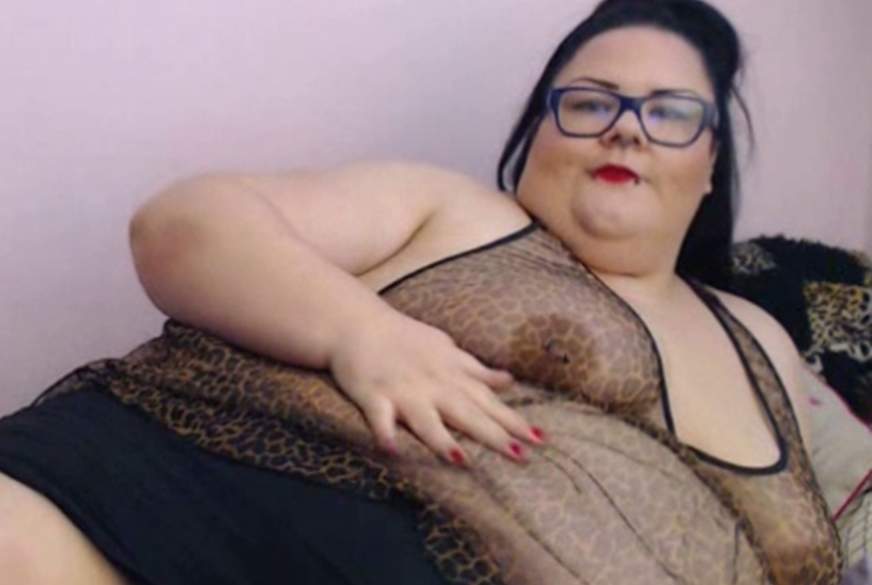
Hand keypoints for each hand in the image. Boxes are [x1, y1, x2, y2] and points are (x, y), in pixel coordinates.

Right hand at [329, 310, 543, 466]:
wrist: (358, 323)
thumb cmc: (405, 338)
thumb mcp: (447, 349)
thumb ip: (476, 370)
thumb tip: (509, 380)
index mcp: (451, 375)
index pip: (488, 402)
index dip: (514, 421)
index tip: (541, 440)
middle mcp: (432, 385)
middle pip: (467, 413)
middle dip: (493, 435)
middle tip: (521, 456)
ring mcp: (402, 391)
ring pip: (425, 420)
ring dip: (442, 440)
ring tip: (463, 461)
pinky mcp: (373, 396)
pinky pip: (380, 418)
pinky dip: (385, 432)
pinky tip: (392, 450)